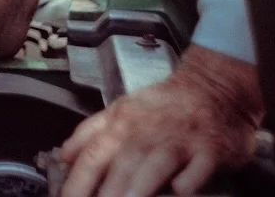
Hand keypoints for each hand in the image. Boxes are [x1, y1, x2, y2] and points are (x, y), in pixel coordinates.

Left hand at [58, 46, 262, 196]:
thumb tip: (63, 157)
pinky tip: (180, 191)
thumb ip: (90, 132)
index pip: (92, 155)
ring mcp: (179, 140)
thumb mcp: (120, 110)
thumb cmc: (161, 107)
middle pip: (121, 164)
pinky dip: (189, 180)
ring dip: (140, 185)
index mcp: (121, 123)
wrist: (211, 88)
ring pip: (156, 164)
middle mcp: (146, 132)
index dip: (76, 183)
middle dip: (107, 192)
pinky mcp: (209, 150)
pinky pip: (198, 168)